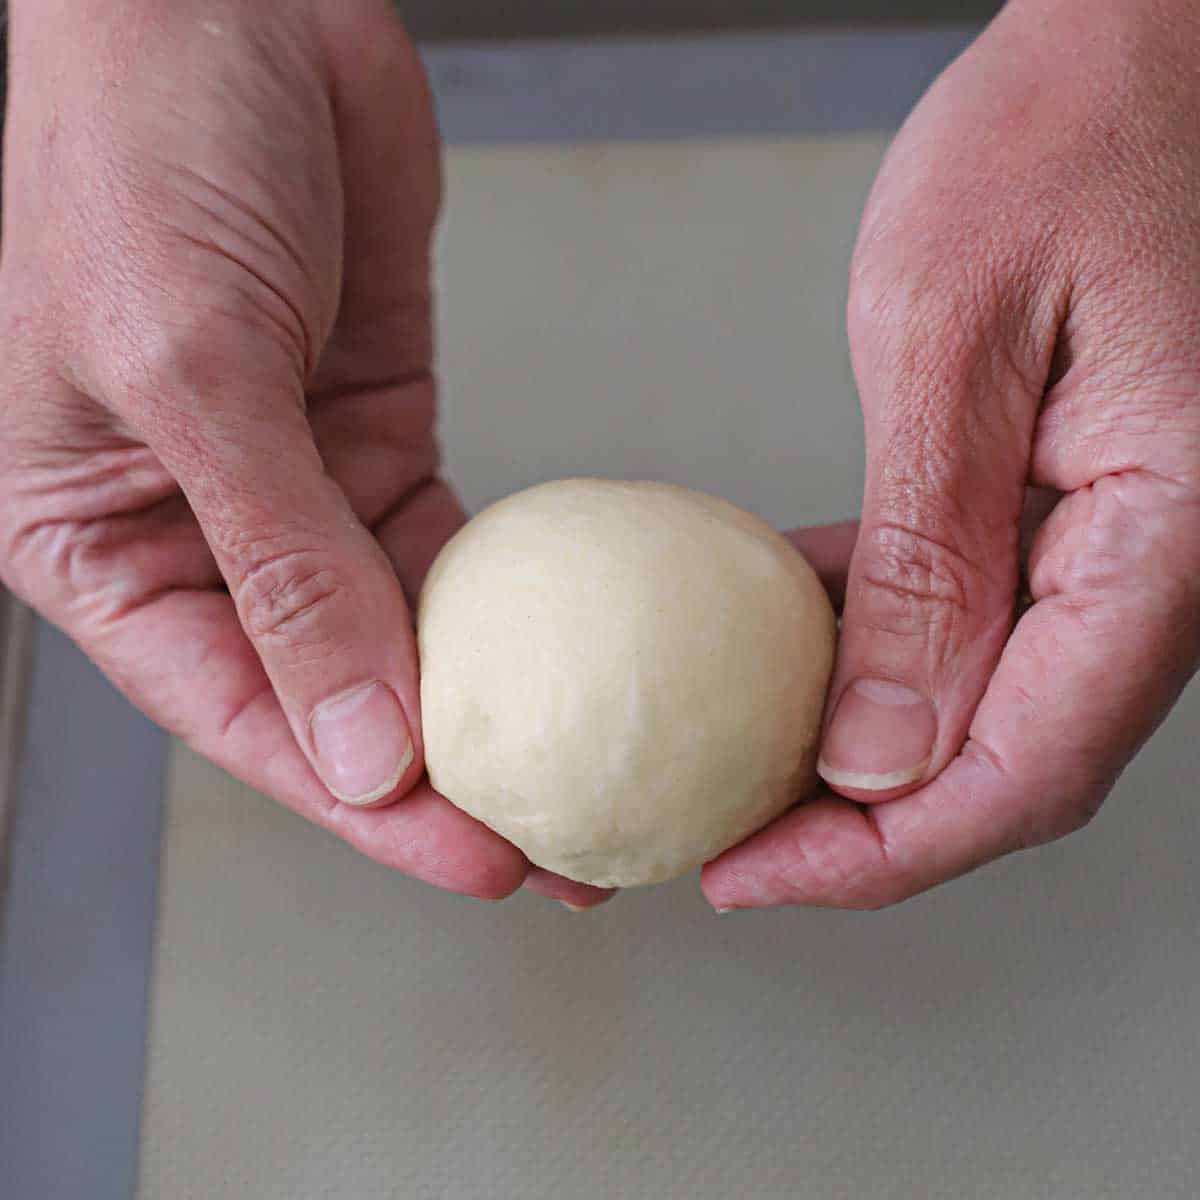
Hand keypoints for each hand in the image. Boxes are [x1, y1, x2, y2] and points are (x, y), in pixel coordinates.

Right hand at [0, 0, 613, 905]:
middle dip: (444, 784)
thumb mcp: (193, 368)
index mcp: (103, 541)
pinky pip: (452, 545)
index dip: (364, 809)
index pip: (244, 717)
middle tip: (562, 853)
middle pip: (334, 697)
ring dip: (493, 709)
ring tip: (588, 778)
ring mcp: (299, 485)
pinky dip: (512, 604)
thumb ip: (282, 564)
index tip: (480, 864)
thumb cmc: (135, 144)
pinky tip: (576, 658)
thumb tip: (362, 743)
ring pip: (402, 635)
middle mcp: (205, 531)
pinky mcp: (376, 428)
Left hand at [704, 0, 1199, 909]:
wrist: (1143, 36)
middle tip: (726, 836)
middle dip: (863, 824)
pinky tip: (800, 643)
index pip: (1024, 773)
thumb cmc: (1065, 134)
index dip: (878, 853)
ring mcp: (1137, 538)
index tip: (746, 875)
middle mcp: (1174, 564)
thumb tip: (880, 748)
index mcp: (1172, 540)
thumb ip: (928, 560)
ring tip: (741, 760)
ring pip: (993, 704)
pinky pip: (986, 616)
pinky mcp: (1089, 499)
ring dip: (868, 748)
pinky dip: (885, 649)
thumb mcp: (953, 341)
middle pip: (1011, 763)